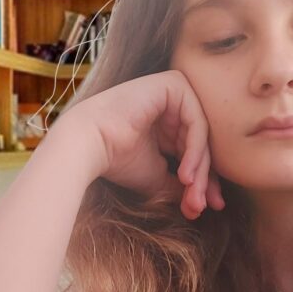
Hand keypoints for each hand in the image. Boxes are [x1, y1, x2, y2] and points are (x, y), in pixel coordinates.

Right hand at [57, 69, 223, 220]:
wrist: (87, 146)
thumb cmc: (117, 161)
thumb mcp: (158, 177)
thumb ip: (181, 185)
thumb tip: (201, 203)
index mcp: (168, 122)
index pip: (196, 151)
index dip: (203, 181)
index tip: (205, 207)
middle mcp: (173, 104)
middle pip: (202, 144)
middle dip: (203, 179)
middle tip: (201, 205)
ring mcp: (174, 90)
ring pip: (202, 136)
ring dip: (199, 170)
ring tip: (192, 195)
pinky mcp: (173, 84)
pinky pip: (196, 122)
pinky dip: (195, 152)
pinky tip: (185, 176)